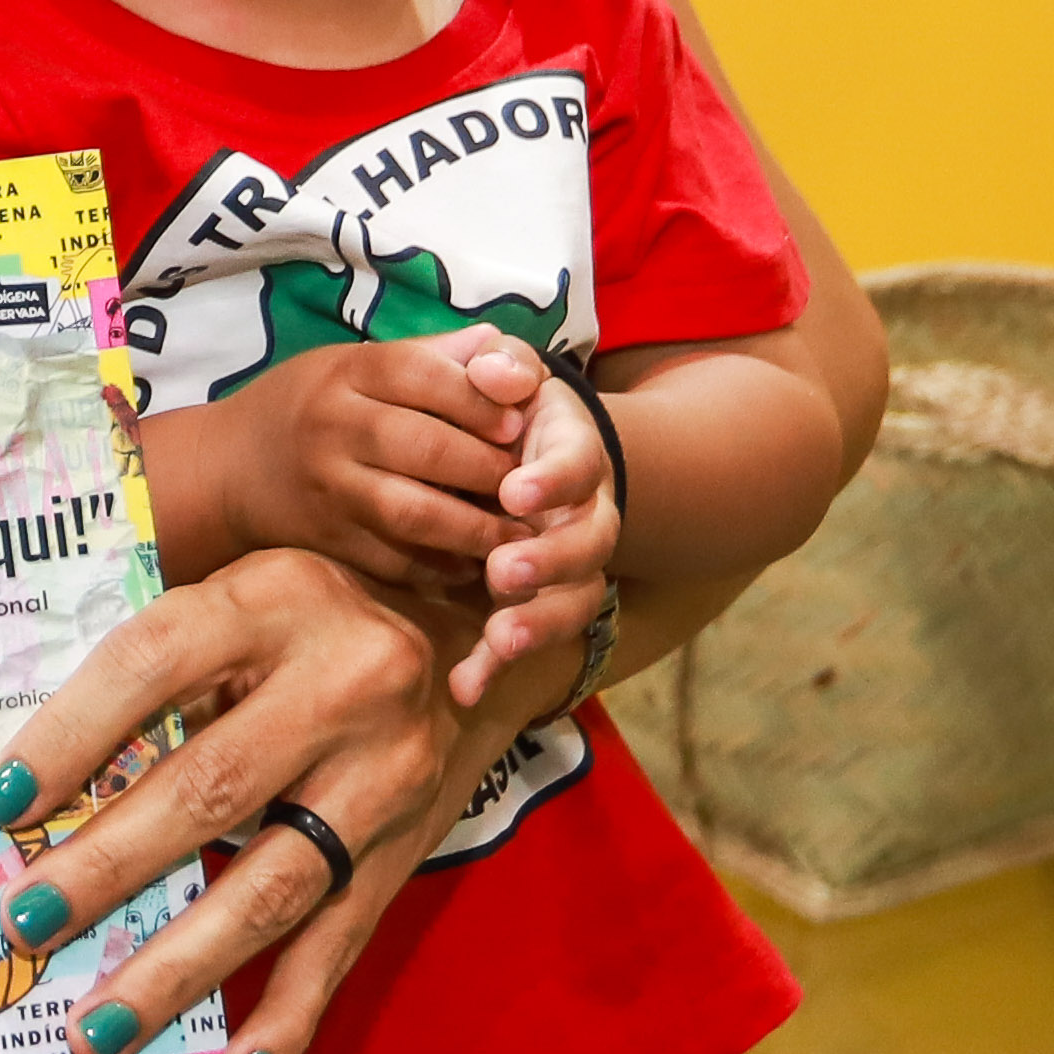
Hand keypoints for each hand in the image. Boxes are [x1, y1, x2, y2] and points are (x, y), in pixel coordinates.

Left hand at [0, 547, 583, 1053]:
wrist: (479, 635)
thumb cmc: (312, 618)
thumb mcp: (242, 596)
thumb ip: (157, 667)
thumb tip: (28, 783)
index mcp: (274, 600)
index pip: (150, 665)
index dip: (69, 737)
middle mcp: (345, 683)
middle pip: (210, 789)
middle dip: (107, 869)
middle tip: (25, 927)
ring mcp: (385, 777)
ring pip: (270, 887)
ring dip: (176, 970)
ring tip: (94, 1034)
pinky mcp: (408, 850)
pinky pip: (341, 943)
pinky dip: (288, 1019)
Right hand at [181, 336, 567, 586]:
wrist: (226, 470)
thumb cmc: (308, 406)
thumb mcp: (355, 364)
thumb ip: (433, 357)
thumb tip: (505, 349)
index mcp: (348, 373)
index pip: (426, 376)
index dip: (483, 399)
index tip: (522, 422)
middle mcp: (334, 427)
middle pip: (427, 446)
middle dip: (491, 468)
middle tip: (536, 485)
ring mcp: (329, 489)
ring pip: (415, 512)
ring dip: (477, 528)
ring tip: (519, 534)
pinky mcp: (329, 542)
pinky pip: (395, 559)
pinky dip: (443, 566)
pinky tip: (475, 562)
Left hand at [444, 376, 616, 709]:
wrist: (529, 456)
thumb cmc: (508, 411)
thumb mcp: (508, 375)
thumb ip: (503, 367)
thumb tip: (493, 368)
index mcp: (576, 456)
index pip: (577, 466)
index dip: (552, 479)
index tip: (514, 490)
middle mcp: (586, 516)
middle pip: (588, 545)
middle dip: (549, 561)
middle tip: (503, 571)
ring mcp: (568, 567)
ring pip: (573, 603)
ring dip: (537, 623)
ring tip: (498, 639)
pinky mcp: (538, 604)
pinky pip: (526, 640)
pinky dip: (495, 666)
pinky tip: (464, 687)